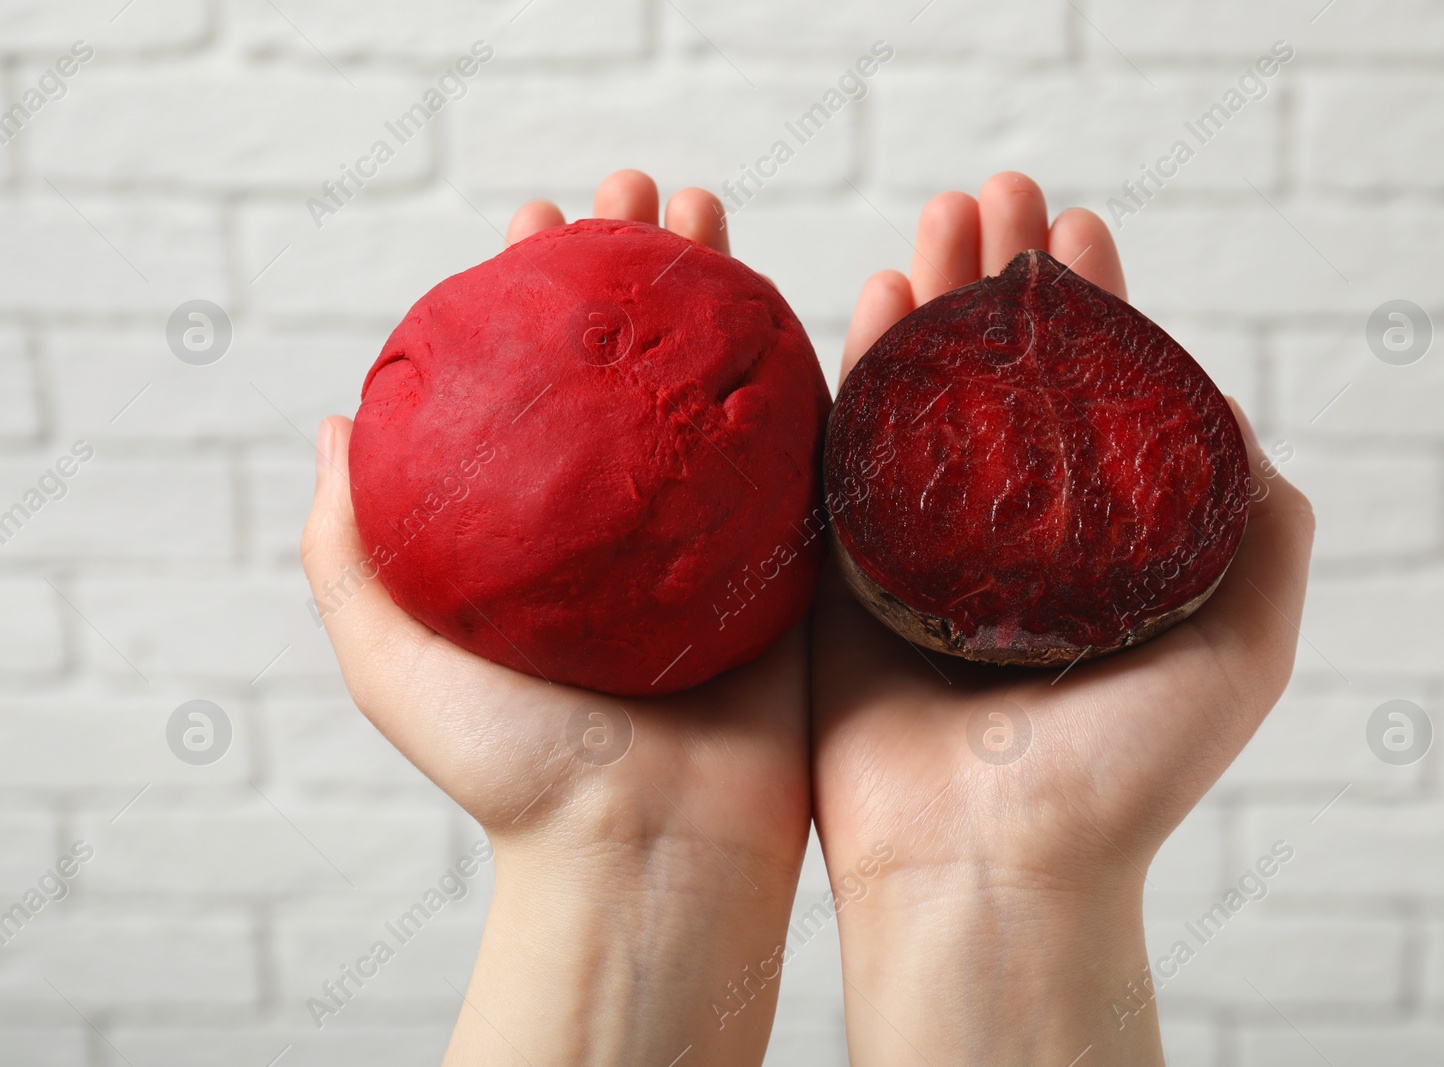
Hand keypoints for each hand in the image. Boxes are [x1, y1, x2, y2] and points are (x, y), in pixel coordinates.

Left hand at [301, 170, 809, 1066]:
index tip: (534, 220)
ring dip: (718, 287)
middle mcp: (631, 520)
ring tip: (706, 208)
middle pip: (639, 362)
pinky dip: (800, 368)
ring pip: (722, 384)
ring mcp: (717, 534)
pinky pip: (803, 447)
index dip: (535, 290)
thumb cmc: (517, 771)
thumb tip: (332, 425)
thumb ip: (349, 548)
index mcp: (547, 531)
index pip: (541, 380)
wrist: (648, 852)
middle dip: (641, 263)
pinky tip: (787, 297)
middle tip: (640, 190)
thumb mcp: (393, 657)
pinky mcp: (796, 560)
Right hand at [810, 172, 1315, 1065]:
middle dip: (1001, 277)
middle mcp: (1012, 533)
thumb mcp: (1245, 645)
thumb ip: (1261, 525)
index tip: (1082, 228)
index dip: (1092, 303)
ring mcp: (925, 546)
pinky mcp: (844, 567)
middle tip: (996, 193)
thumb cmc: (1124, 773)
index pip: (1096, 393)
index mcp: (1100, 542)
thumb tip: (1228, 406)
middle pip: (1003, 375)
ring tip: (941, 215)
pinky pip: (849, 447)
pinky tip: (879, 292)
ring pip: (926, 393)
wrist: (989, 867)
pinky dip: (863, 364)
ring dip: (934, 297)